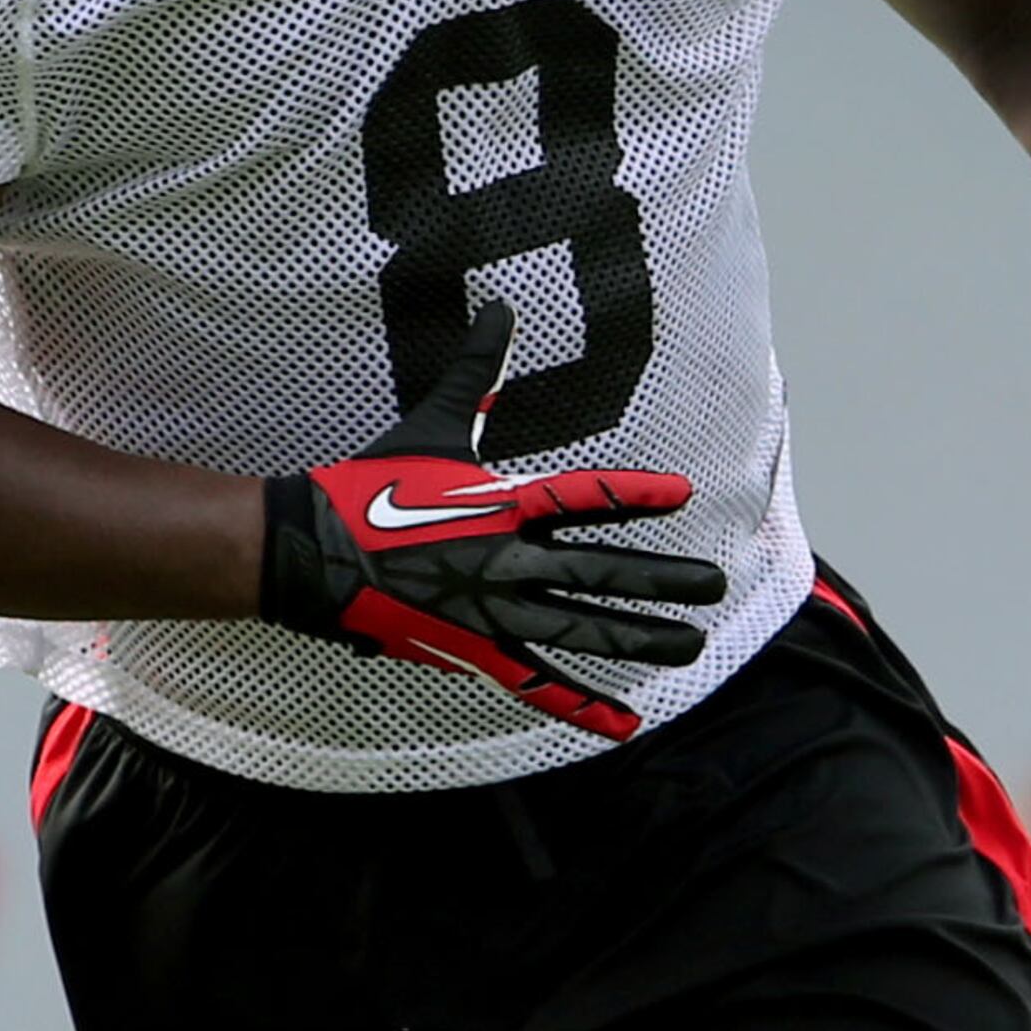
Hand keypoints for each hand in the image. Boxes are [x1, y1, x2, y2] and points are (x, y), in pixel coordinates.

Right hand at [261, 303, 724, 739]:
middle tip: (714, 583)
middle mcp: (507, 563)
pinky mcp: (475, 650)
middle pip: (601, 574)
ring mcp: (494, 612)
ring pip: (583, 632)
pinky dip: (582, 706)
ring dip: (640, 639)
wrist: (316, 554)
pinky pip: (538, 685)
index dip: (634, 495)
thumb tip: (501, 306)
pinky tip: (623, 724)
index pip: (582, 498)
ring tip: (690, 645)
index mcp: (501, 506)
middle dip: (662, 581)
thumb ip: (476, 371)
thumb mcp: (430, 424)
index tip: (683, 494)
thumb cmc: (372, 485)